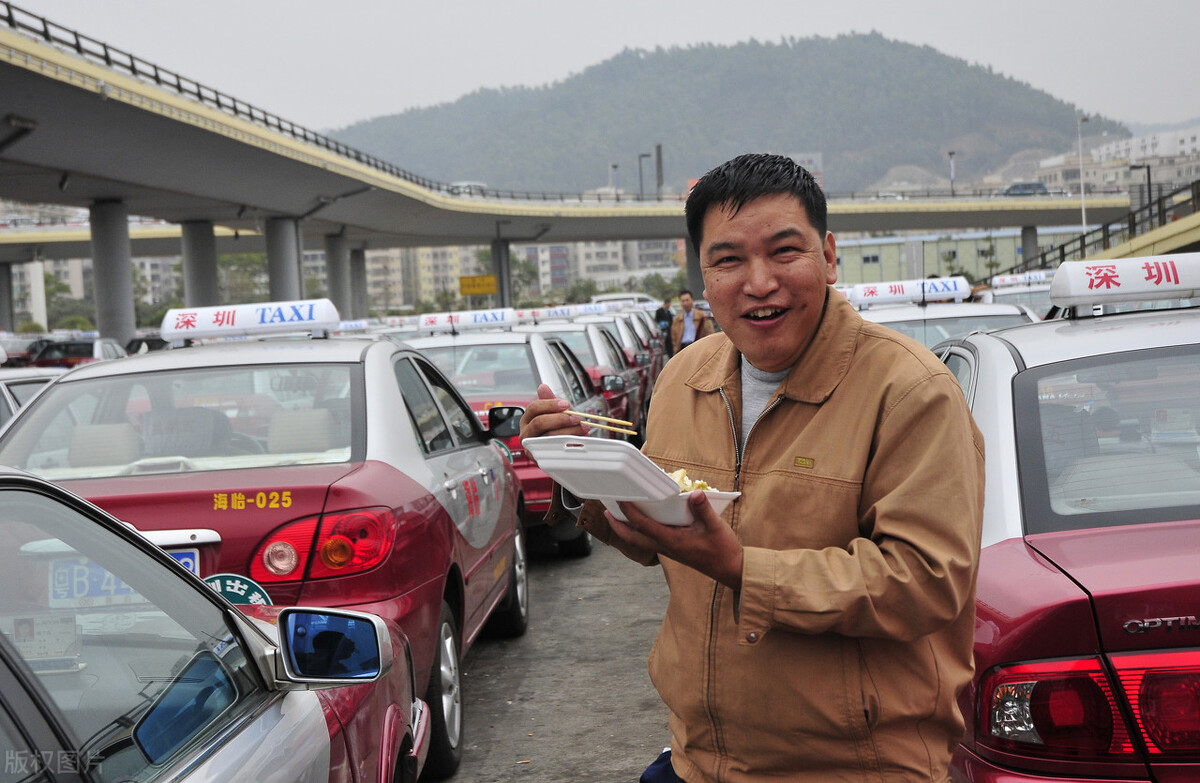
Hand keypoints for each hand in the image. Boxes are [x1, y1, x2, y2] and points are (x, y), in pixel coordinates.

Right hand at [519, 384, 591, 448]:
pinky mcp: (539, 459)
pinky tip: (578, 441)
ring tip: (583, 429)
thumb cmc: (555, 430)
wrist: (558, 453)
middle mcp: (526, 433)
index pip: (534, 408)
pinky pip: (554, 452)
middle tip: (577, 418)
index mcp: (527, 419)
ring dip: (568, 432)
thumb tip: (543, 387)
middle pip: (539, 423)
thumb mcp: (555, 413)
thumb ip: (550, 402)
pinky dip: (568, 446)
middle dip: (560, 419)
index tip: (566, 404)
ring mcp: (531, 447)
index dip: (550, 405)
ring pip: (548, 437)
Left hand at [608, 492, 743, 588]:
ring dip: (627, 529)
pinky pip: (651, 540)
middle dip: (618, 526)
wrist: (731, 570)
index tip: (620, 499)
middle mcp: (666, 547)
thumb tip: (695, 493)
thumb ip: (704, 509)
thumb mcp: (715, 527)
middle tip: (606, 512)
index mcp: (672, 542)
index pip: (644, 526)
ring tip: (618, 515)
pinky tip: (645, 521)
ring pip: (641, 541)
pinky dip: (642, 531)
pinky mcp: (674, 550)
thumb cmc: (723, 550)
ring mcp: (669, 550)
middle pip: (633, 538)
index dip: (629, 513)